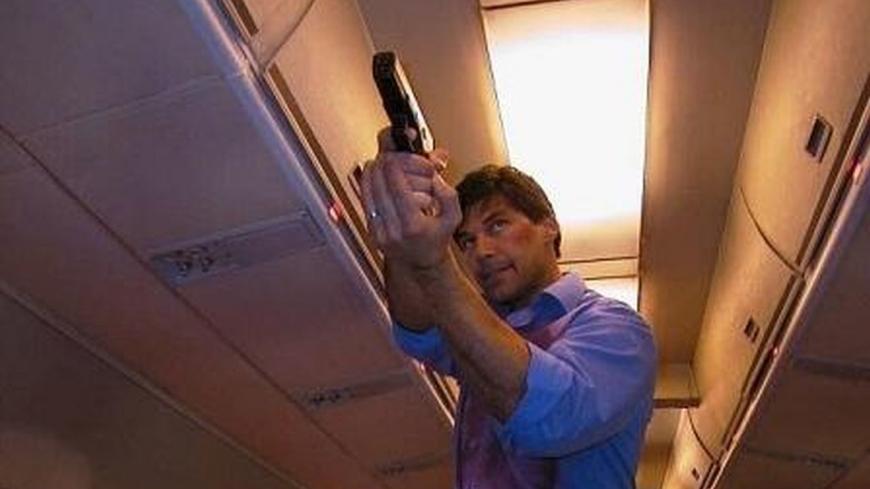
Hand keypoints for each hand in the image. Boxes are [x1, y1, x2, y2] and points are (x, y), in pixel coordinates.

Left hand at [361, 128, 461, 268]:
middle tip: (391, 157)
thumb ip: (448, 195)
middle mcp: (393, 230)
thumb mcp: (453, 217)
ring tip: (380, 162)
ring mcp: (378, 231)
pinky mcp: (370, 229)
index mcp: (414, 226)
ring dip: (374, 173)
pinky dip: (368, 184)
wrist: (419, 262)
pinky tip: (373, 173)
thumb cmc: (437, 236)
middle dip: (384, 167)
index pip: (398, 189)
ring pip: (369, 192)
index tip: (397, 155)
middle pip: (381, 187)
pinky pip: (365, 200)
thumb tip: (433, 175)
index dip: (395, 167)